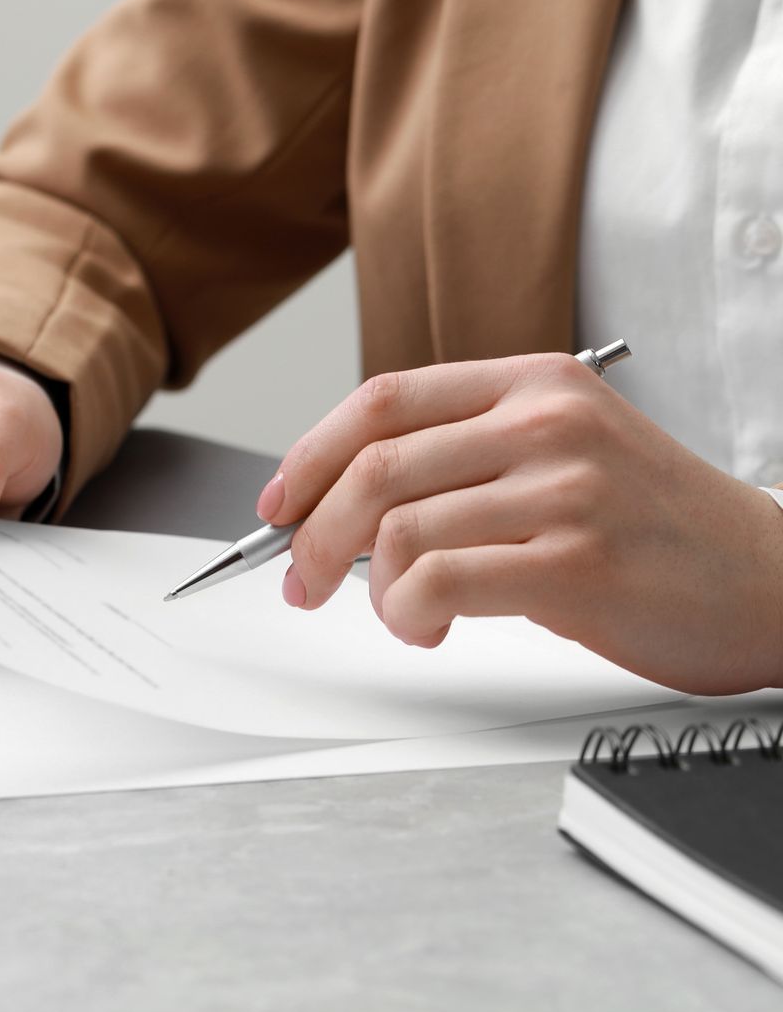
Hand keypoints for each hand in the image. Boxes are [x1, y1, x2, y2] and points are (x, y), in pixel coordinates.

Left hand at [267, 353, 782, 694]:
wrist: (776, 583)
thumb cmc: (659, 529)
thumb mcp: (566, 454)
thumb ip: (467, 457)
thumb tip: (343, 501)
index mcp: (536, 383)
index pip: (382, 401)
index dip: (310, 455)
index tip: (279, 502)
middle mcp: (547, 423)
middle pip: (373, 467)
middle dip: (311, 535)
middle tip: (302, 580)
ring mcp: (563, 490)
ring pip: (396, 531)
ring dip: (369, 589)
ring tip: (401, 613)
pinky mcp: (575, 563)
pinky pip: (436, 583)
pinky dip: (407, 615)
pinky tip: (428, 628)